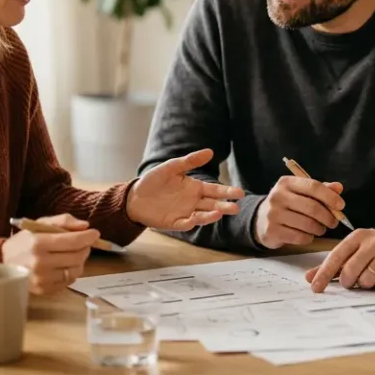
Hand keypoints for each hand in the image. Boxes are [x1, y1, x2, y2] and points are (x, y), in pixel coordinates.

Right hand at [1, 213, 98, 294]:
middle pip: (78, 256)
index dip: (88, 237)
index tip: (95, 233)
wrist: (3, 263)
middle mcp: (41, 263)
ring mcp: (42, 279)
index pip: (73, 241)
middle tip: (83, 243)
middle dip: (85, 248)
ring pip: (76, 270)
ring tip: (71, 254)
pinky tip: (63, 265)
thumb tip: (85, 226)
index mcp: (39, 243)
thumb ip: (63, 221)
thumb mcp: (40, 224)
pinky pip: (69, 281)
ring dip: (79, 260)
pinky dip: (71, 272)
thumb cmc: (24, 241)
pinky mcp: (44, 290)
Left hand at [127, 148, 244, 230]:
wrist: (134, 196)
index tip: (240, 193)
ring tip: (220, 213)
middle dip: (224, 206)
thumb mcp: (172, 167)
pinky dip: (191, 222)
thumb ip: (190, 161)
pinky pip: (185, 223)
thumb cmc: (154, 180)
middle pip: (213, 204)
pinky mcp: (174, 223)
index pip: (215, 190)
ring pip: (202, 215)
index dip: (227, 192)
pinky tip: (195, 219)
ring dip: (211, 215)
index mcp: (195, 188)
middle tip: (236, 207)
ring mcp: (185, 213)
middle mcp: (193, 202)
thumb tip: (210, 151)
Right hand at [253, 176, 345, 248]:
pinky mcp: (272, 231)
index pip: (313, 186)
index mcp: (286, 182)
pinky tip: (308, 235)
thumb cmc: (287, 205)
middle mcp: (278, 196)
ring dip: (320, 229)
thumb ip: (320, 189)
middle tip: (334, 222)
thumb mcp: (301, 192)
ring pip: (307, 224)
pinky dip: (309, 237)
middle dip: (328, 217)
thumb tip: (338, 188)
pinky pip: (300, 237)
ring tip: (320, 229)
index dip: (330, 197)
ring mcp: (273, 214)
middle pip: (312, 207)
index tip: (341, 205)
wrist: (260, 220)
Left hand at [304, 228, 374, 292]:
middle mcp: (373, 242)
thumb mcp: (355, 249)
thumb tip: (309, 277)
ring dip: (366, 284)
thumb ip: (333, 264)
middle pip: (351, 270)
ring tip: (372, 275)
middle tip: (352, 281)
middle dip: (348, 282)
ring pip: (367, 280)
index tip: (315, 288)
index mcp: (357, 237)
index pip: (336, 256)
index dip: (324, 274)